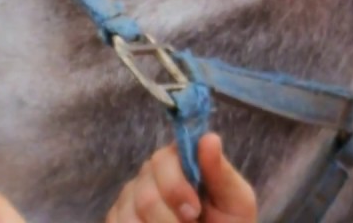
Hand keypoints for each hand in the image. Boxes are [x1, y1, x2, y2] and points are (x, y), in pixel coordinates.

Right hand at [107, 133, 256, 222]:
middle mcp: (151, 172)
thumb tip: (209, 138)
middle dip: (169, 218)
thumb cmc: (229, 222)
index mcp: (179, 159)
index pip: (163, 160)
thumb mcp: (236, 200)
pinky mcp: (117, 217)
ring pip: (131, 215)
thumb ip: (221, 172)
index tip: (194, 210)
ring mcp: (131, 196)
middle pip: (145, 194)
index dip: (176, 188)